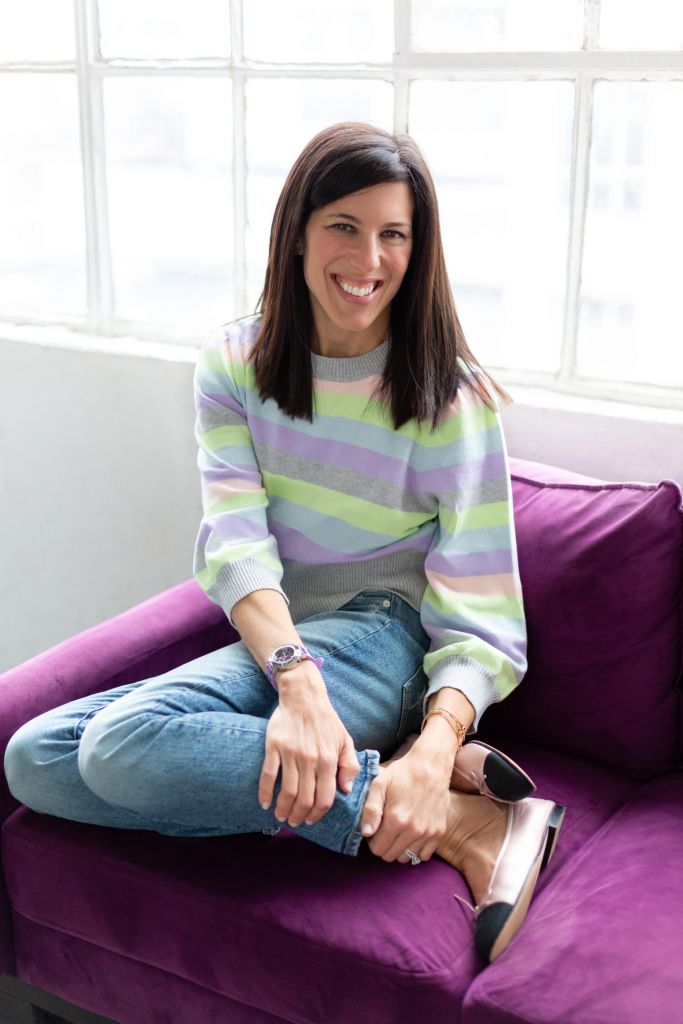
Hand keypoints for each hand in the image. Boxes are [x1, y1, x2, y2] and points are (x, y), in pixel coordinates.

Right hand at [258, 667, 359, 827]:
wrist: (304, 697)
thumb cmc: (326, 721)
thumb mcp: (345, 741)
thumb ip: (350, 766)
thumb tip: (345, 790)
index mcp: (328, 760)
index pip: (325, 798)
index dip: (318, 814)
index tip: (312, 820)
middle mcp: (310, 759)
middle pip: (304, 799)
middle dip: (299, 817)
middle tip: (295, 822)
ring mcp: (290, 753)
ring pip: (286, 791)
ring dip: (283, 809)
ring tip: (281, 816)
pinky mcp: (274, 746)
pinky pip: (267, 775)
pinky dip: (265, 793)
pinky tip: (264, 803)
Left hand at [359, 748, 450, 862]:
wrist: (431, 766)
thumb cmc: (402, 773)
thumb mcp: (380, 785)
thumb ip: (371, 810)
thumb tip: (366, 833)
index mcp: (396, 820)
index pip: (377, 849)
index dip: (372, 840)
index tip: (375, 828)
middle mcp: (413, 830)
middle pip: (390, 856)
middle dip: (384, 845)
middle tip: (385, 828)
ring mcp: (428, 833)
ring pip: (406, 857)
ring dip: (399, 848)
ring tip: (399, 830)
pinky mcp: (439, 832)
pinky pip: (423, 856)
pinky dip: (416, 849)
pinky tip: (412, 834)